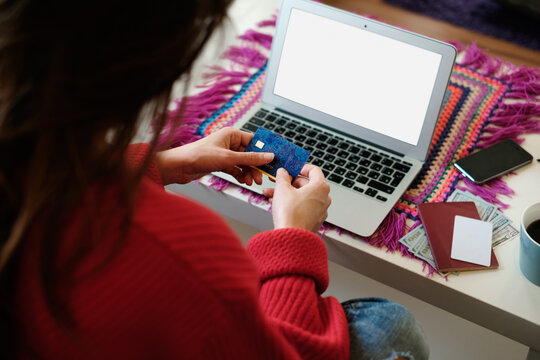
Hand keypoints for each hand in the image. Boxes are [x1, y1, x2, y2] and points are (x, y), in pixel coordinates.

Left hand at [155, 127, 273, 184]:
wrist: (179, 167)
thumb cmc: (198, 156)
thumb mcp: (229, 158)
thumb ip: (250, 158)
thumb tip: (268, 156)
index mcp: (232, 134)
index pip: (254, 141)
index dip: (264, 151)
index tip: (272, 160)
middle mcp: (229, 142)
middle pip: (250, 154)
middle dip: (255, 166)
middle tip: (260, 177)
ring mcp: (224, 153)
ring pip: (243, 163)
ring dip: (248, 172)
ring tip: (250, 182)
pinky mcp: (220, 163)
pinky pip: (235, 169)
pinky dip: (239, 175)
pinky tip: (242, 181)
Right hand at [263, 165, 330, 232]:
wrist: (291, 237)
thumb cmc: (290, 214)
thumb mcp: (282, 189)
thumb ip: (282, 177)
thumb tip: (283, 172)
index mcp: (320, 186)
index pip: (314, 170)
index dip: (301, 167)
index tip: (292, 169)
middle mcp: (324, 197)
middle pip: (307, 184)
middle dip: (289, 183)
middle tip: (278, 183)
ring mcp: (321, 210)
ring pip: (303, 197)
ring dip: (288, 194)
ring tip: (271, 195)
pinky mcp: (315, 220)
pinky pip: (304, 207)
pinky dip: (293, 204)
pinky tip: (278, 205)